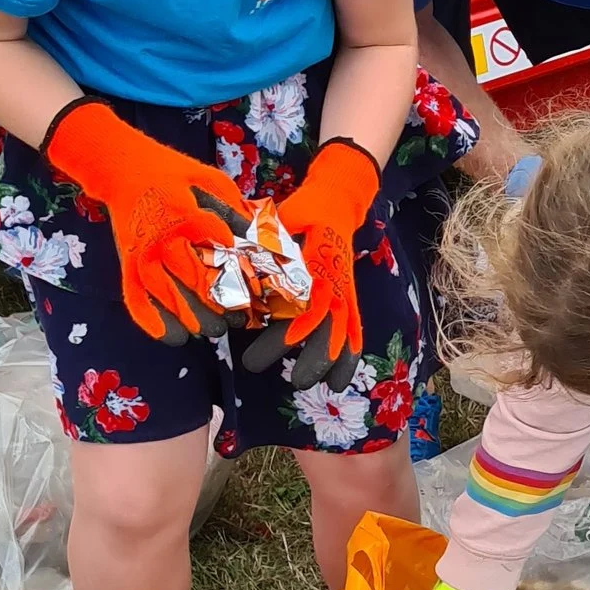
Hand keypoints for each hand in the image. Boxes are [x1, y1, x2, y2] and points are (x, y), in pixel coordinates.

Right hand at [42, 100, 252, 345]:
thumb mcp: (209, 179)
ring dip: (194, 319)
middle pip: (197, 283)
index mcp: (189, 217)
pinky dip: (153, 323)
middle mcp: (165, 240)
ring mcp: (143, 255)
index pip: (221, 253)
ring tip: (215, 330)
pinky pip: (136, 301)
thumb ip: (234, 208)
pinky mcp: (127, 265)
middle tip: (240, 318)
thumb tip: (258, 237)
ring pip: (170, 298)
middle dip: (223, 306)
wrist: (120, 168)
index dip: (242, 275)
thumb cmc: (170, 174)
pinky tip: (174, 336)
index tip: (258, 290)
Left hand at [241, 137, 380, 391]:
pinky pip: (354, 327)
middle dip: (315, 357)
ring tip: (327, 389)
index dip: (291, 333)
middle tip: (296, 384)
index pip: (307, 306)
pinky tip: (341, 376)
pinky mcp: (347, 296)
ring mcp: (345, 291)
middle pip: (330, 328)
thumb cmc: (307, 209)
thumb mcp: (284, 218)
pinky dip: (350, 352)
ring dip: (338, 361)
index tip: (275, 350)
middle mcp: (335, 284)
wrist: (339, 200)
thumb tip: (235, 258)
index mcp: (317, 266)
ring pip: (348, 332)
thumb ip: (264, 239)